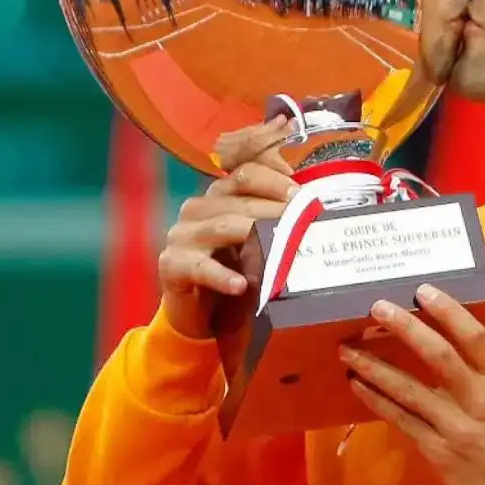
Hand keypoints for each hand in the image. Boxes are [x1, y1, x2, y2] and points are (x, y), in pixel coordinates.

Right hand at [160, 117, 296, 337]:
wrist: (197, 311)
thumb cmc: (233, 269)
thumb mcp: (255, 242)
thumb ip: (274, 222)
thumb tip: (312, 211)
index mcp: (219, 195)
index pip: (246, 173)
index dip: (275, 181)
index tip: (301, 196)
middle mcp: (198, 208)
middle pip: (239, 200)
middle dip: (275, 210)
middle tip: (304, 223)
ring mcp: (182, 235)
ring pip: (223, 227)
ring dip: (256, 234)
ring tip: (283, 245)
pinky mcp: (172, 265)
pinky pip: (200, 267)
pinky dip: (222, 276)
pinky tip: (241, 285)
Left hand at [339, 285, 484, 484]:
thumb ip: (481, 374)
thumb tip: (445, 341)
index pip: (474, 338)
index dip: (448, 311)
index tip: (423, 291)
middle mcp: (478, 400)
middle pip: (440, 357)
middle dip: (407, 329)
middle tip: (379, 309)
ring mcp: (455, 427)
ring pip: (409, 391)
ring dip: (375, 368)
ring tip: (348, 350)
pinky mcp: (436, 451)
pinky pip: (401, 421)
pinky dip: (377, 401)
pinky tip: (358, 386)